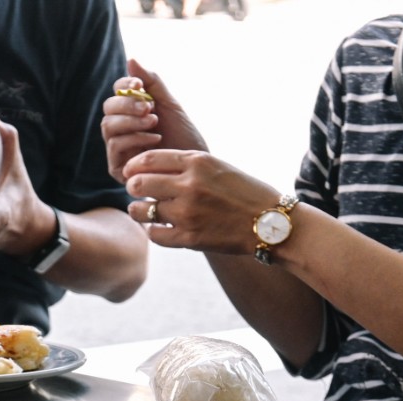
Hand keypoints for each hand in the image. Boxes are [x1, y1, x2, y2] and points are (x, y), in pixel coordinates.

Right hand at [101, 59, 206, 183]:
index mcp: (130, 112)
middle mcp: (120, 129)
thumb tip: (131, 60)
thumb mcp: (170, 105)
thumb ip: (152, 83)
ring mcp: (117, 148)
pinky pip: (115, 146)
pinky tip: (155, 139)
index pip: (117, 92)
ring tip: (154, 122)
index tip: (139, 85)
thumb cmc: (184, 137)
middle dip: (127, 105)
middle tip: (149, 107)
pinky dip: (134, 138)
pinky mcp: (117, 168)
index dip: (124, 85)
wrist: (194, 168)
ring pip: (108, 126)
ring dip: (131, 121)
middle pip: (108, 108)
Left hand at [121, 149, 280, 254]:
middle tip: (137, 191)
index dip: (133, 166)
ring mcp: (188, 213)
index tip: (131, 171)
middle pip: (138, 184)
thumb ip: (184, 164)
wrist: (271, 222)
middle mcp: (190, 186)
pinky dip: (153, 231)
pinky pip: (154, 234)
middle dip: (133, 187)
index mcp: (198, 162)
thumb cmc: (243, 191)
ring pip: (142, 210)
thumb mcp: (216, 166)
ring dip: (139, 210)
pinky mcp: (189, 238)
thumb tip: (146, 166)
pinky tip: (159, 227)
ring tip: (144, 210)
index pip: (148, 159)